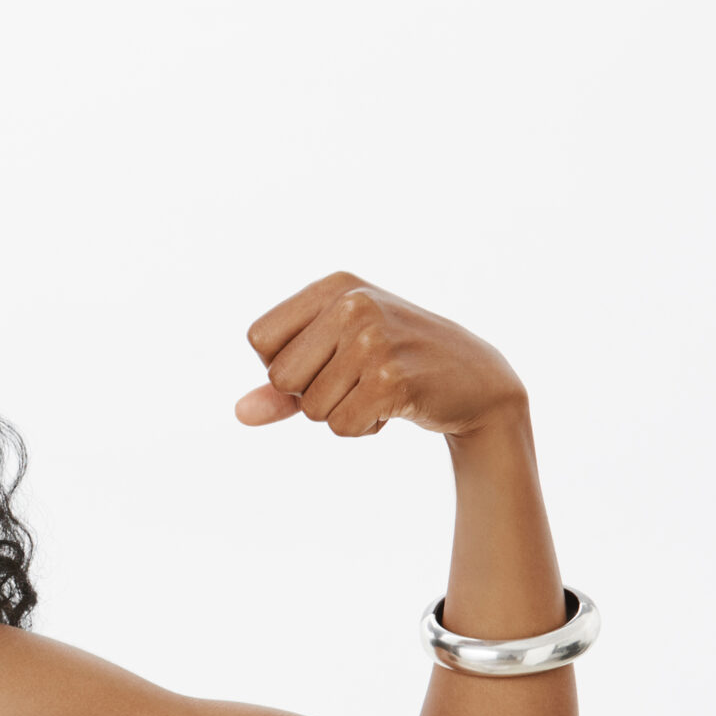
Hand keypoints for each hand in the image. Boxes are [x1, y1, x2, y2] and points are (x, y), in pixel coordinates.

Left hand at [233, 272, 523, 437]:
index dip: (282, 365)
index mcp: (335, 287)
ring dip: (340, 413)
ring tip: (378, 389)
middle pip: (280, 377)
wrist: (475, 380)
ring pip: (311, 408)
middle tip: (356, 379)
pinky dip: (362, 428)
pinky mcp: (393, 379)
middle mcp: (353, 304)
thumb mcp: (336, 359)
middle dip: (310, 394)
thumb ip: (281, 386)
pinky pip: (341, 426)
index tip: (322, 361)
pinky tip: (393, 406)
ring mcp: (374, 339)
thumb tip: (239, 413)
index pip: (258, 339)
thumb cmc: (394, 364)